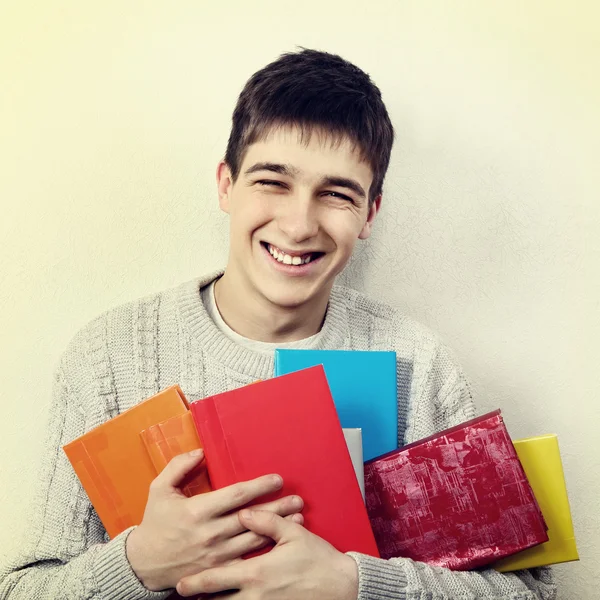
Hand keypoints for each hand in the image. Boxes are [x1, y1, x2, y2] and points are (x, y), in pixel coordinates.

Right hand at [126, 450, 303, 591]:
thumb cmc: (155, 523)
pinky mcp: (218, 570)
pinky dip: (265, 551)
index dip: (259, 486)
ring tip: (298, 518)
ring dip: (278, 528)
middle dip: (277, 507)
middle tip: (298, 498)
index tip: (277, 479)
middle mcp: (210, 533)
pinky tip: (281, 544)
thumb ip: (179, 467)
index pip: (236, 495)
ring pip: (254, 539)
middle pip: (251, 517)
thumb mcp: (159, 489)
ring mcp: (216, 554)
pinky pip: (246, 561)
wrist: (145, 564)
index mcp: (197, 511)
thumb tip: (200, 452)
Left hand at [176, 509, 358, 599]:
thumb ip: (266, 522)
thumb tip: (243, 512)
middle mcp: (255, 594)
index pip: (217, 580)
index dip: (196, 583)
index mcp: (257, 572)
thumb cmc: (318, 559)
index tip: (180, 584)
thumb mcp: (294, 534)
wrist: (342, 586)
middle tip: (183, 594)